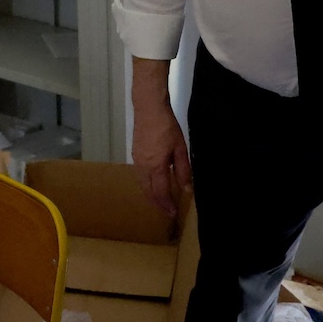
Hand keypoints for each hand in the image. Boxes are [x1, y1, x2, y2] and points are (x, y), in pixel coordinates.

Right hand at [131, 57, 190, 216]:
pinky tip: (152, 183)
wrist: (148, 108)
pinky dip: (146, 185)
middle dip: (157, 204)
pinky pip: (139, 176)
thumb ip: (183, 170)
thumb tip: (186, 188)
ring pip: (142, 184)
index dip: (167, 205)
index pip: (160, 192)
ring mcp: (137, 160)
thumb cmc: (167, 126)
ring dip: (151, 195)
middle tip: (166, 212)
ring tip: (160, 201)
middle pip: (148, 192)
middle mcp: (143, 167)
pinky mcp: (135, 154)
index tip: (173, 213)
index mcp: (155, 166)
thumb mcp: (180, 148)